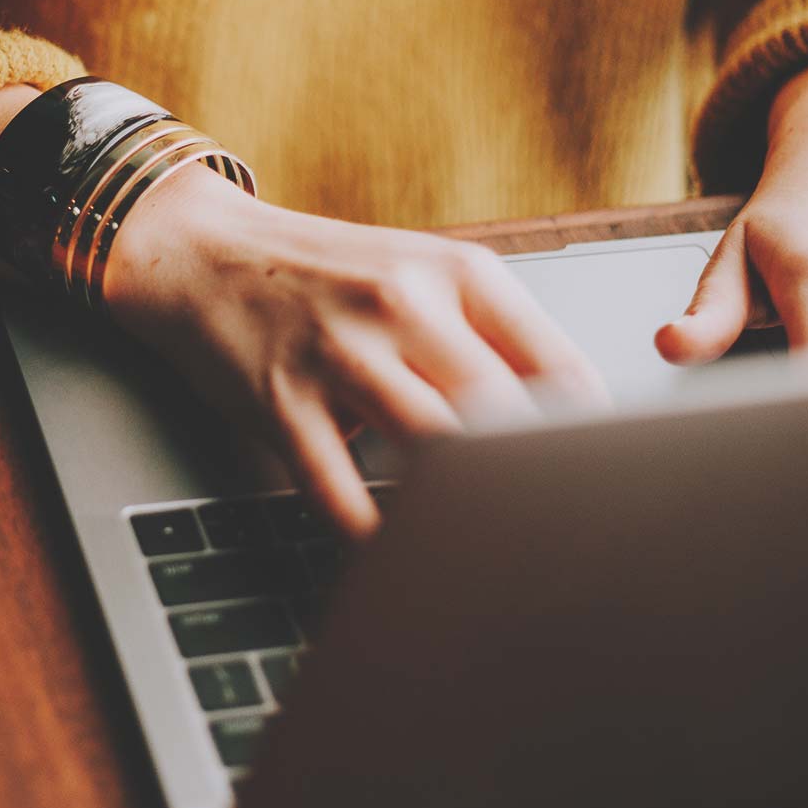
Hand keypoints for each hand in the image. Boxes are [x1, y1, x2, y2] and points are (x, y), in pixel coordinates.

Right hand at [107, 163, 605, 536]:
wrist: (206, 254)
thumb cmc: (329, 274)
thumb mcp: (421, 274)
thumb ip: (491, 335)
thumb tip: (572, 422)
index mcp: (457, 272)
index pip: (558, 365)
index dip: (590, 438)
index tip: (601, 484)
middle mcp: (403, 305)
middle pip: (503, 413)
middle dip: (536, 482)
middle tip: (556, 534)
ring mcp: (339, 353)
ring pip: (433, 448)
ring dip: (463, 508)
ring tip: (487, 551)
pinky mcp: (281, 401)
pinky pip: (338, 489)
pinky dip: (372, 534)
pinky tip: (394, 553)